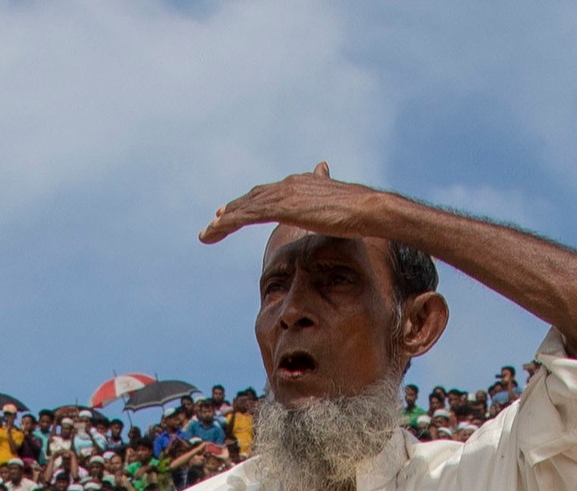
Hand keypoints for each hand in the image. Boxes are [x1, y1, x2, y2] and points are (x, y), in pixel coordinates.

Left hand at [201, 164, 397, 248]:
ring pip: (245, 207)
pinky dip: (230, 222)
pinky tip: (217, 229)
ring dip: (223, 221)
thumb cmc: (359, 210)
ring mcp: (285, 195)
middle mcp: (288, 185)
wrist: (369, 209)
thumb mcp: (336, 200)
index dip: (248, 204)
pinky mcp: (284, 207)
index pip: (267, 195)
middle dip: (231, 212)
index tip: (232, 214)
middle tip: (213, 224)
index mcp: (299, 184)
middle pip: (251, 198)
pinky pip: (249, 214)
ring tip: (207, 234)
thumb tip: (323, 170)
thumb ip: (324, 189)